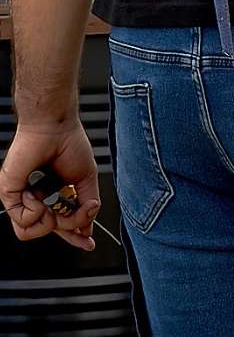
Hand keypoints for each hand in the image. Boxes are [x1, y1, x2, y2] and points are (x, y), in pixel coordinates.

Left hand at [1, 122, 101, 250]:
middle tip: (81, 210)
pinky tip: (38, 194)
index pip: (61, 223)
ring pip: (32, 231)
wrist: (54, 128)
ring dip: (50, 218)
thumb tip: (88, 224)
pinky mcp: (9, 196)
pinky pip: (23, 222)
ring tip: (52, 198)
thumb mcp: (86, 179)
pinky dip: (35, 210)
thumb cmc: (69, 145)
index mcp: (55, 195)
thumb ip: (87, 205)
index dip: (75, 235)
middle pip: (48, 230)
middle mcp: (37, 199)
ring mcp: (22, 199)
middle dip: (69, 226)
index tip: (87, 242)